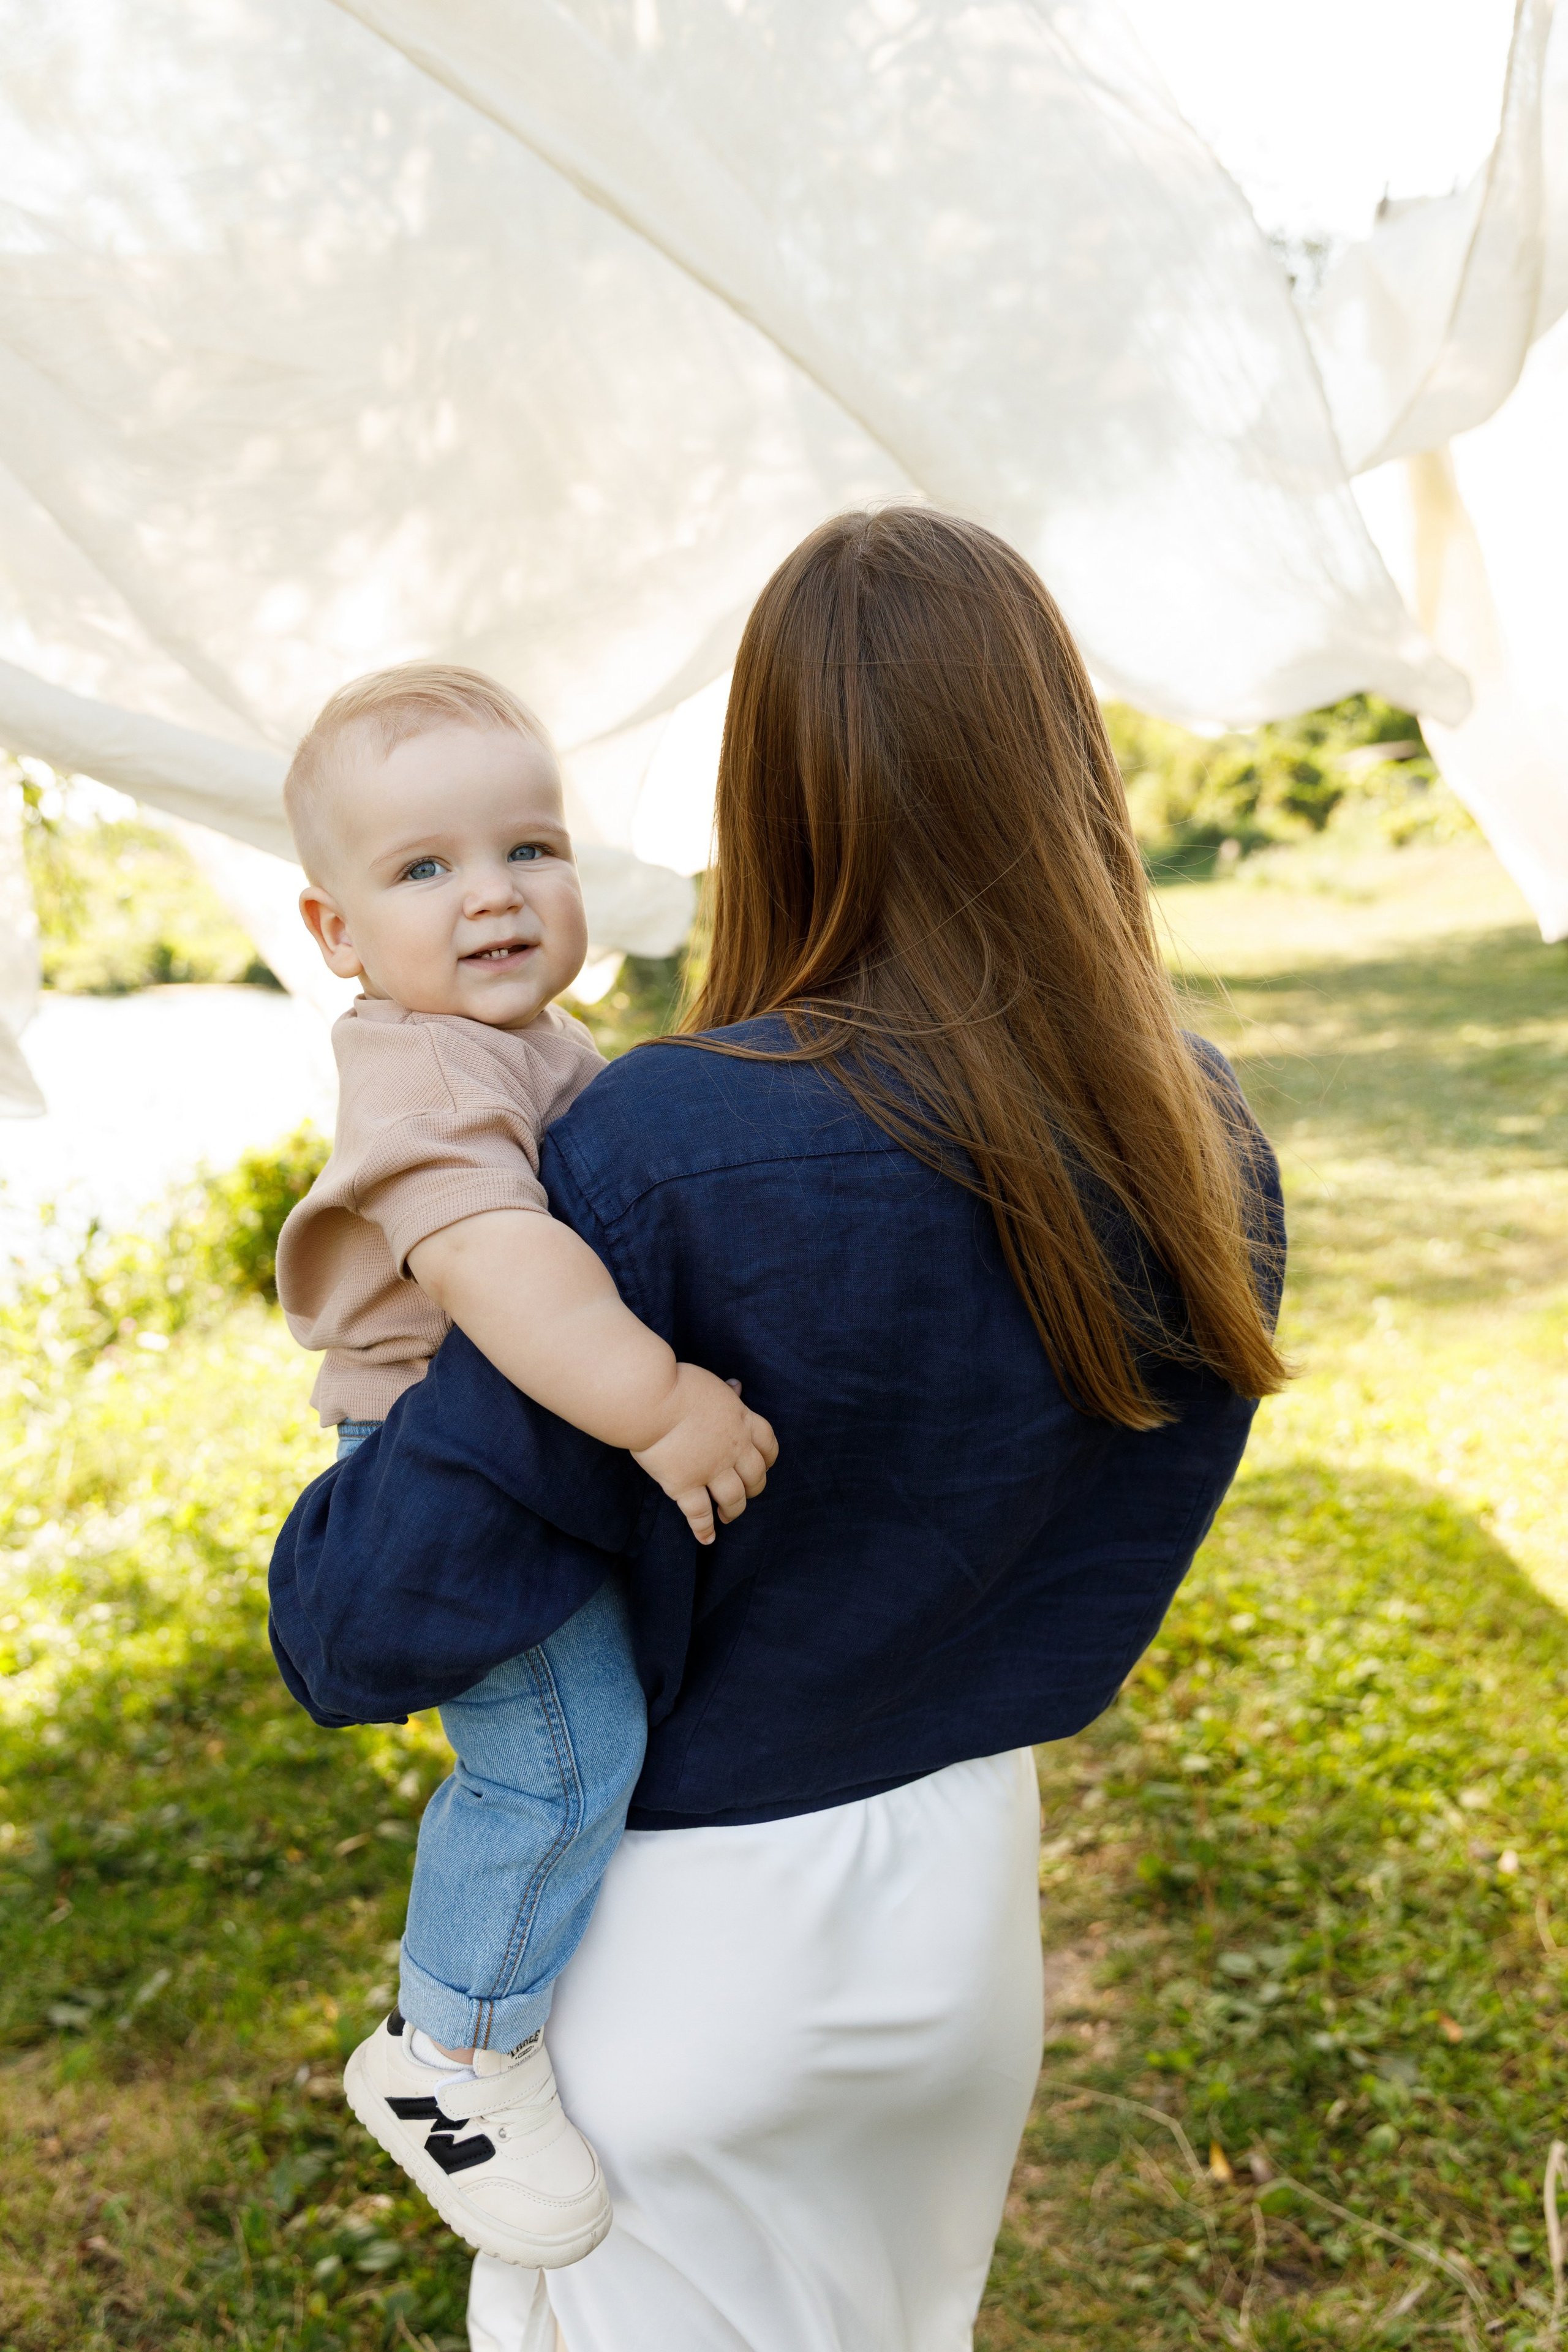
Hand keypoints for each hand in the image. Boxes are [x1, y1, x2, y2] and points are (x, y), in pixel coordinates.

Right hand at [630, 1364, 778, 1544]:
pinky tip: (707, 1539)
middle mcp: (733, 1448)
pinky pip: (699, 1514)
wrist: (652, 1400)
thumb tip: (737, 1386)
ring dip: (734, 1510)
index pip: (768, 1444)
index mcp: (741, 1420)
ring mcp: (711, 1469)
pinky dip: (704, 1529)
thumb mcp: (710, 1383)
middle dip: (754, 1488)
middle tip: (747, 1493)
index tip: (765, 1465)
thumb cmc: (676, 1384)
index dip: (768, 1458)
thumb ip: (725, 1392)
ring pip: (734, 1499)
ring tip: (728, 1515)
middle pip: (755, 1476)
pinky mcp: (685, 1485)